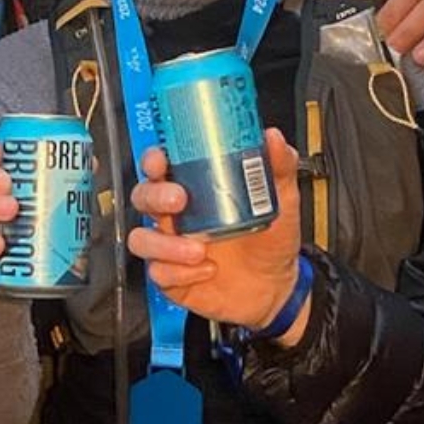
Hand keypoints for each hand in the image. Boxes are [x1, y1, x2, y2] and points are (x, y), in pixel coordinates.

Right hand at [129, 129, 307, 341]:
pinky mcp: (172, 276)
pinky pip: (159, 273)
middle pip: (143, 196)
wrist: (276, 286)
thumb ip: (278, 166)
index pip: (161, 166)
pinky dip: (180, 273)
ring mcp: (171, 246)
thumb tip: (273, 138)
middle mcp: (177, 216)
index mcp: (195, 189)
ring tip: (199, 250)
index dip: (153, 160)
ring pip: (142, 239)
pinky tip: (207, 270)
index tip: (161, 160)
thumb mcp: (281, 199)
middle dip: (154, 196)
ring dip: (165, 244)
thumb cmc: (271, 238)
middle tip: (179, 200)